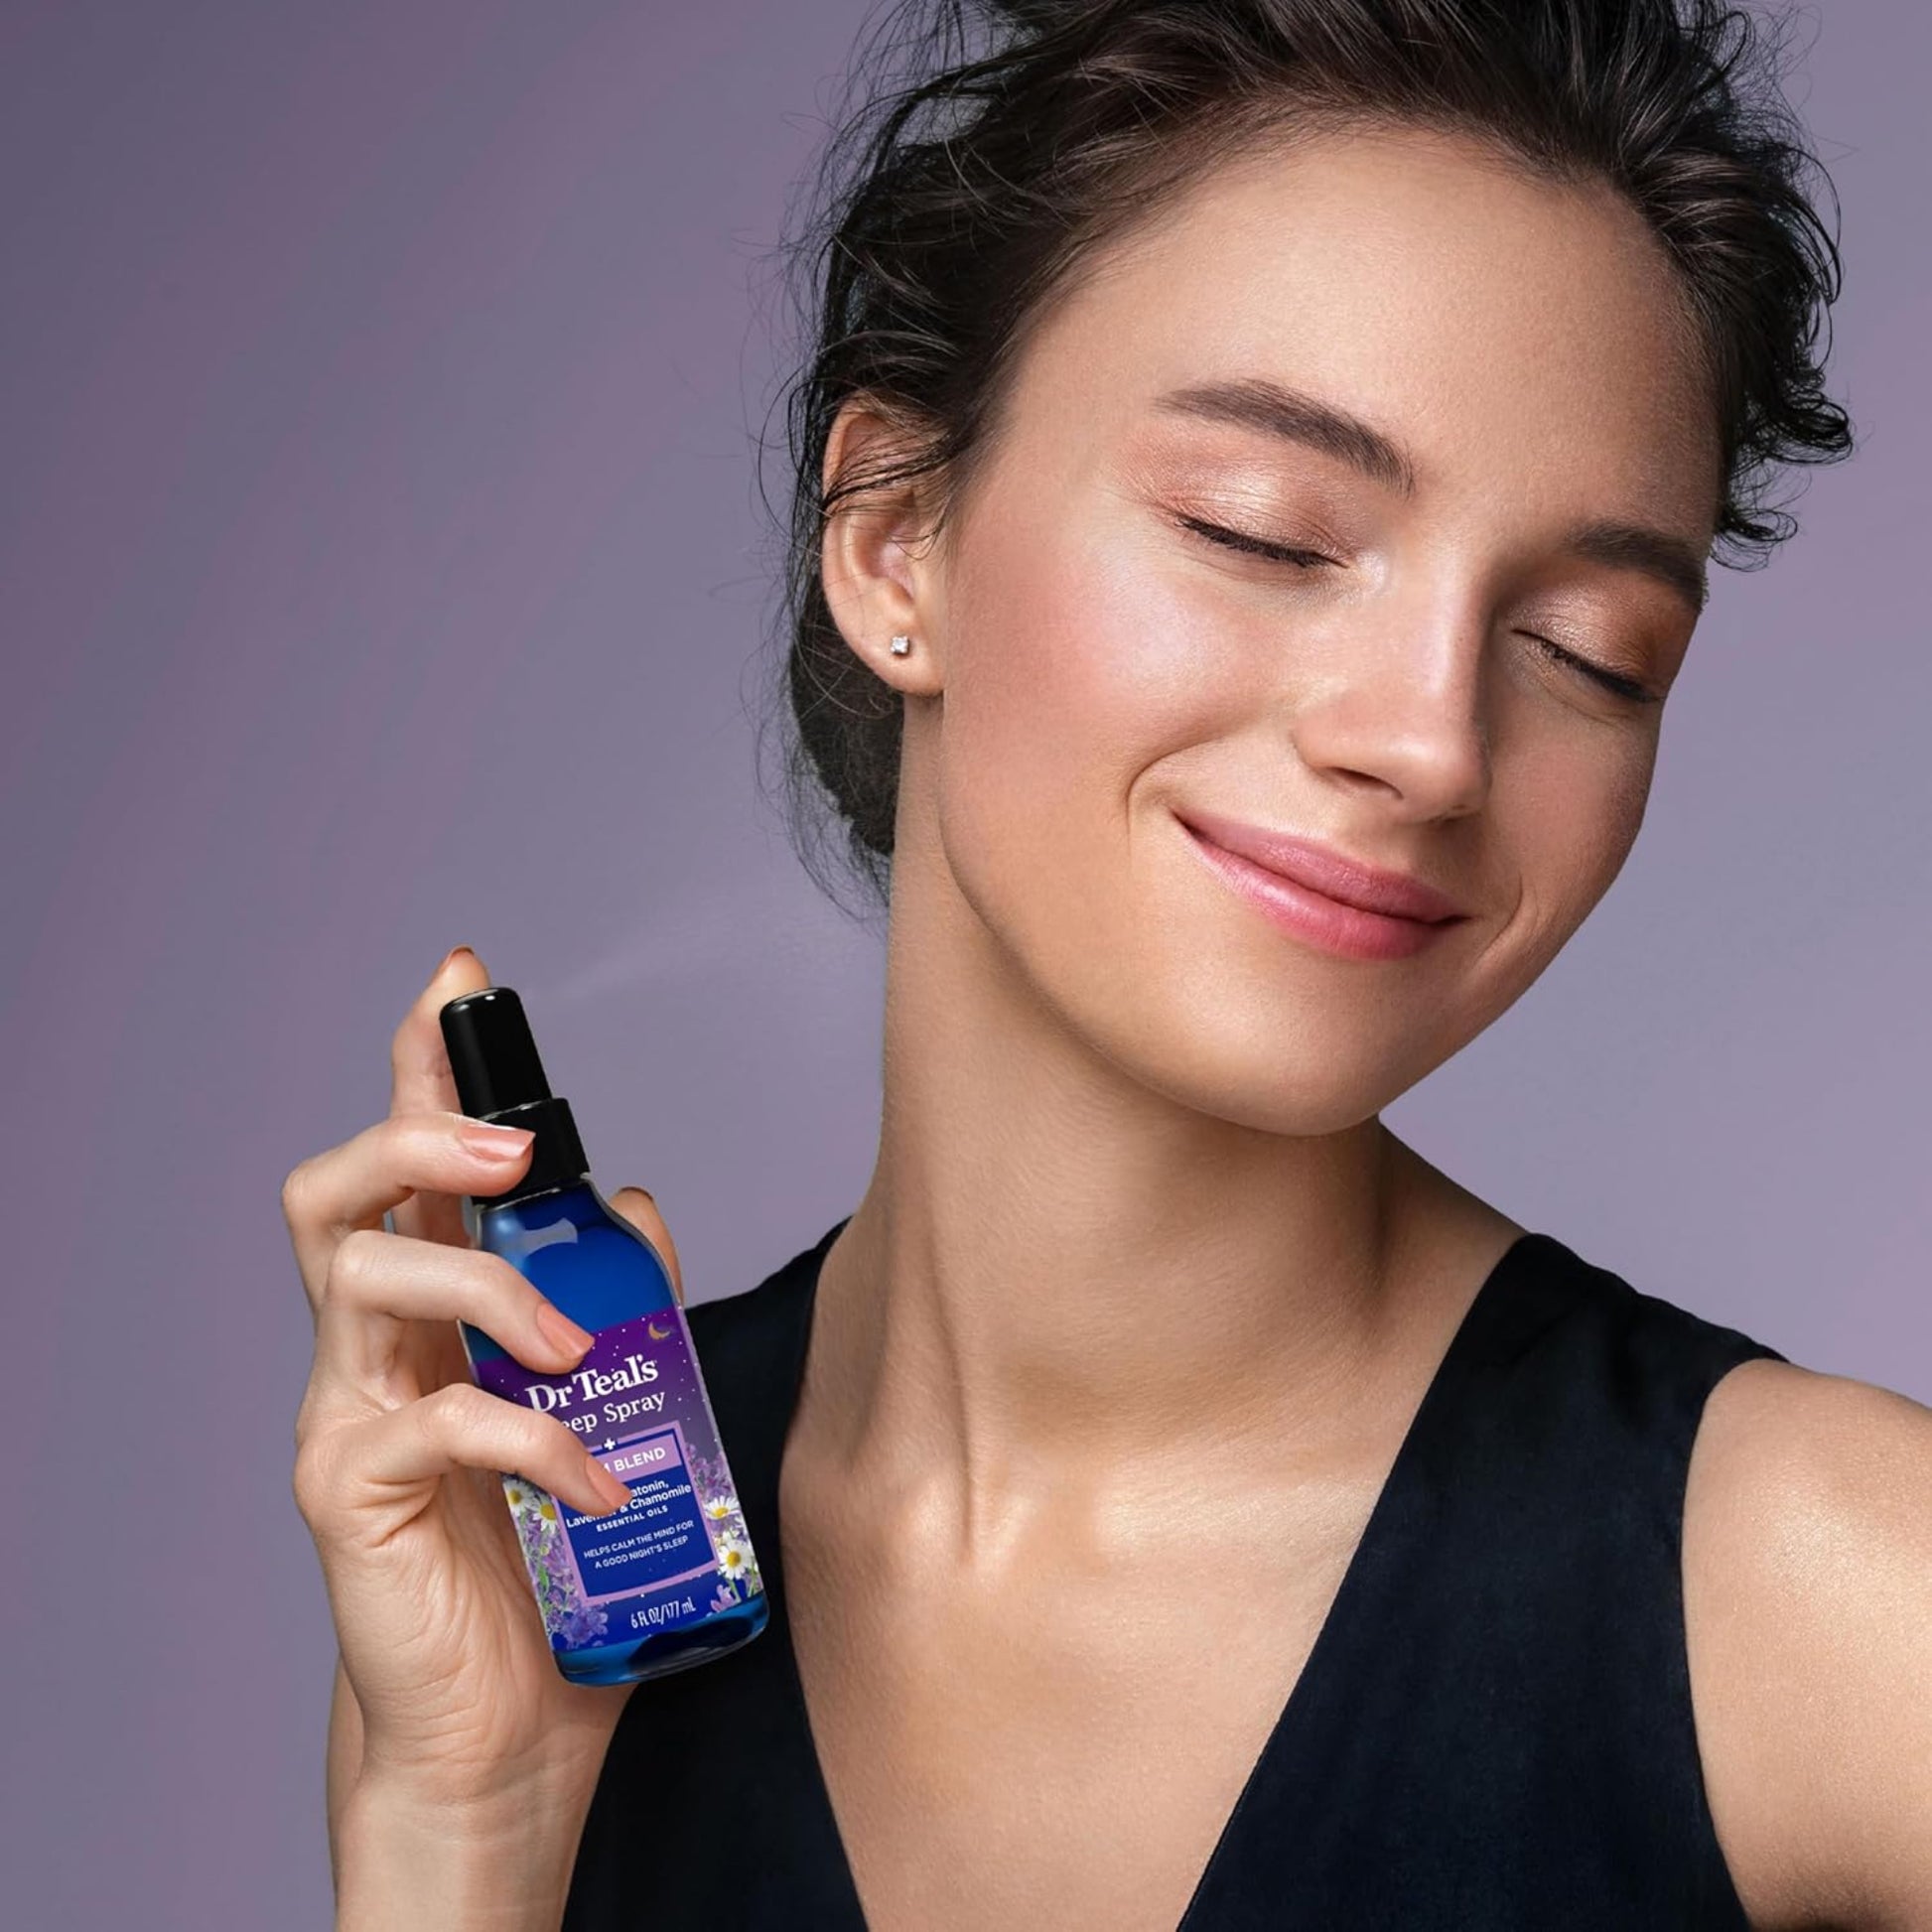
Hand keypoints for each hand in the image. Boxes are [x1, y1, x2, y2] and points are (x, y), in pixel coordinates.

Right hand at [283, 947, 686, 1836]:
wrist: (506, 1732)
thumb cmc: (548, 1566)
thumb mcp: (601, 1413)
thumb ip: (612, 1305)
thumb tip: (634, 1204)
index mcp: (428, 1315)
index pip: (403, 1165)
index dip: (419, 1065)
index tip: (460, 977)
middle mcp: (368, 1351)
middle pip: (333, 1196)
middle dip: (416, 1142)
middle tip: (509, 1156)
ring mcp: (346, 1420)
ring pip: (362, 1284)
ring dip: (485, 1291)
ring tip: (577, 1350)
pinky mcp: (350, 1498)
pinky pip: (429, 1423)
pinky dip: (531, 1435)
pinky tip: (596, 1479)